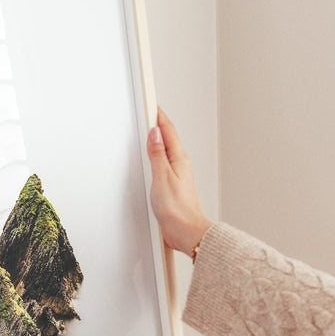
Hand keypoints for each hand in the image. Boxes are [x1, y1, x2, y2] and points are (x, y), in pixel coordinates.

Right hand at [147, 107, 212, 254]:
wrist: (186, 231)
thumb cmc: (177, 209)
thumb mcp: (162, 177)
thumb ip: (157, 154)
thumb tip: (154, 134)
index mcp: (179, 159)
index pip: (167, 130)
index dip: (158, 116)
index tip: (151, 104)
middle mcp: (180, 164)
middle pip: (168, 138)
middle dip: (158, 123)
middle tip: (149, 110)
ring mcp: (177, 174)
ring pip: (166, 150)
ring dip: (157, 139)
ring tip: (149, 129)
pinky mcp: (172, 185)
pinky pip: (163, 163)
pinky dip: (156, 155)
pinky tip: (152, 158)